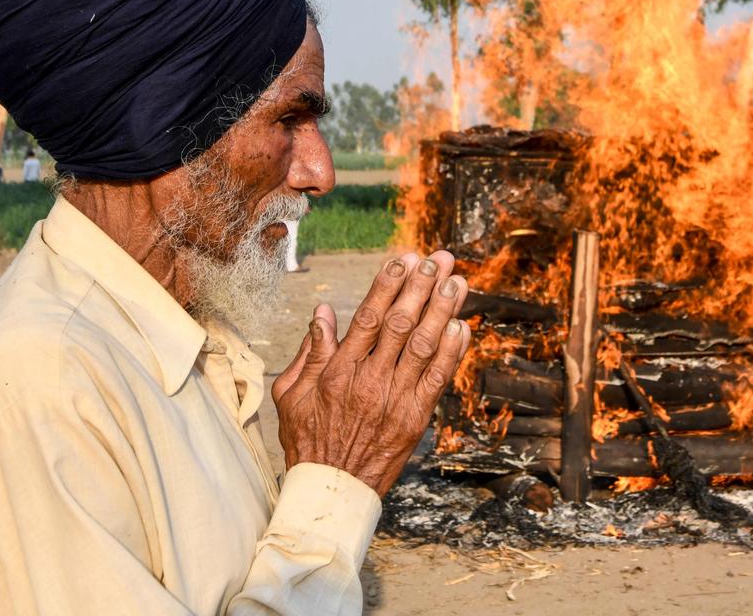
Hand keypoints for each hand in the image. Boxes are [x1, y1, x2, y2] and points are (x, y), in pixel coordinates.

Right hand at [272, 251, 470, 496]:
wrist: (331, 491)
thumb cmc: (308, 441)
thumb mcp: (291, 395)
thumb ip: (311, 352)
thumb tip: (323, 313)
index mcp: (338, 372)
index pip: (368, 317)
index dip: (389, 285)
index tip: (405, 260)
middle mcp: (369, 382)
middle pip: (401, 324)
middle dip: (423, 287)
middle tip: (439, 260)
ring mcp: (395, 400)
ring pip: (423, 346)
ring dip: (443, 310)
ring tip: (458, 282)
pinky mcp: (414, 418)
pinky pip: (437, 379)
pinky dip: (451, 352)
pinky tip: (461, 326)